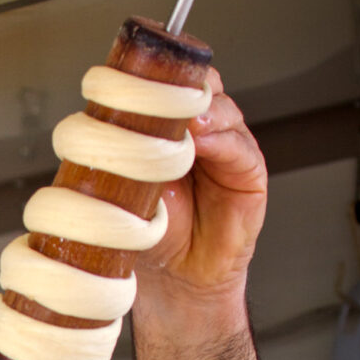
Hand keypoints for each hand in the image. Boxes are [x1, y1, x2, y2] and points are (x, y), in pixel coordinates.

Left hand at [145, 71, 267, 307]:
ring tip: (183, 120)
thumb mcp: (127, 188)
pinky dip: (223, 139)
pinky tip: (205, 140)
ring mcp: (227, 151)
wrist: (175, 283)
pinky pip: (241, 148)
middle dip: (183, 87)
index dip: (160, 78)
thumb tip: (110, 123)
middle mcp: (200, 135)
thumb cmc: (150, 237)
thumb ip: (127, 155)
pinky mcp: (249, 175)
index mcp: (169, 132)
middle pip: (201, 88)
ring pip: (223, 110)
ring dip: (202, 110)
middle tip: (163, 93)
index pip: (171, 88)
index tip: (142, 76)